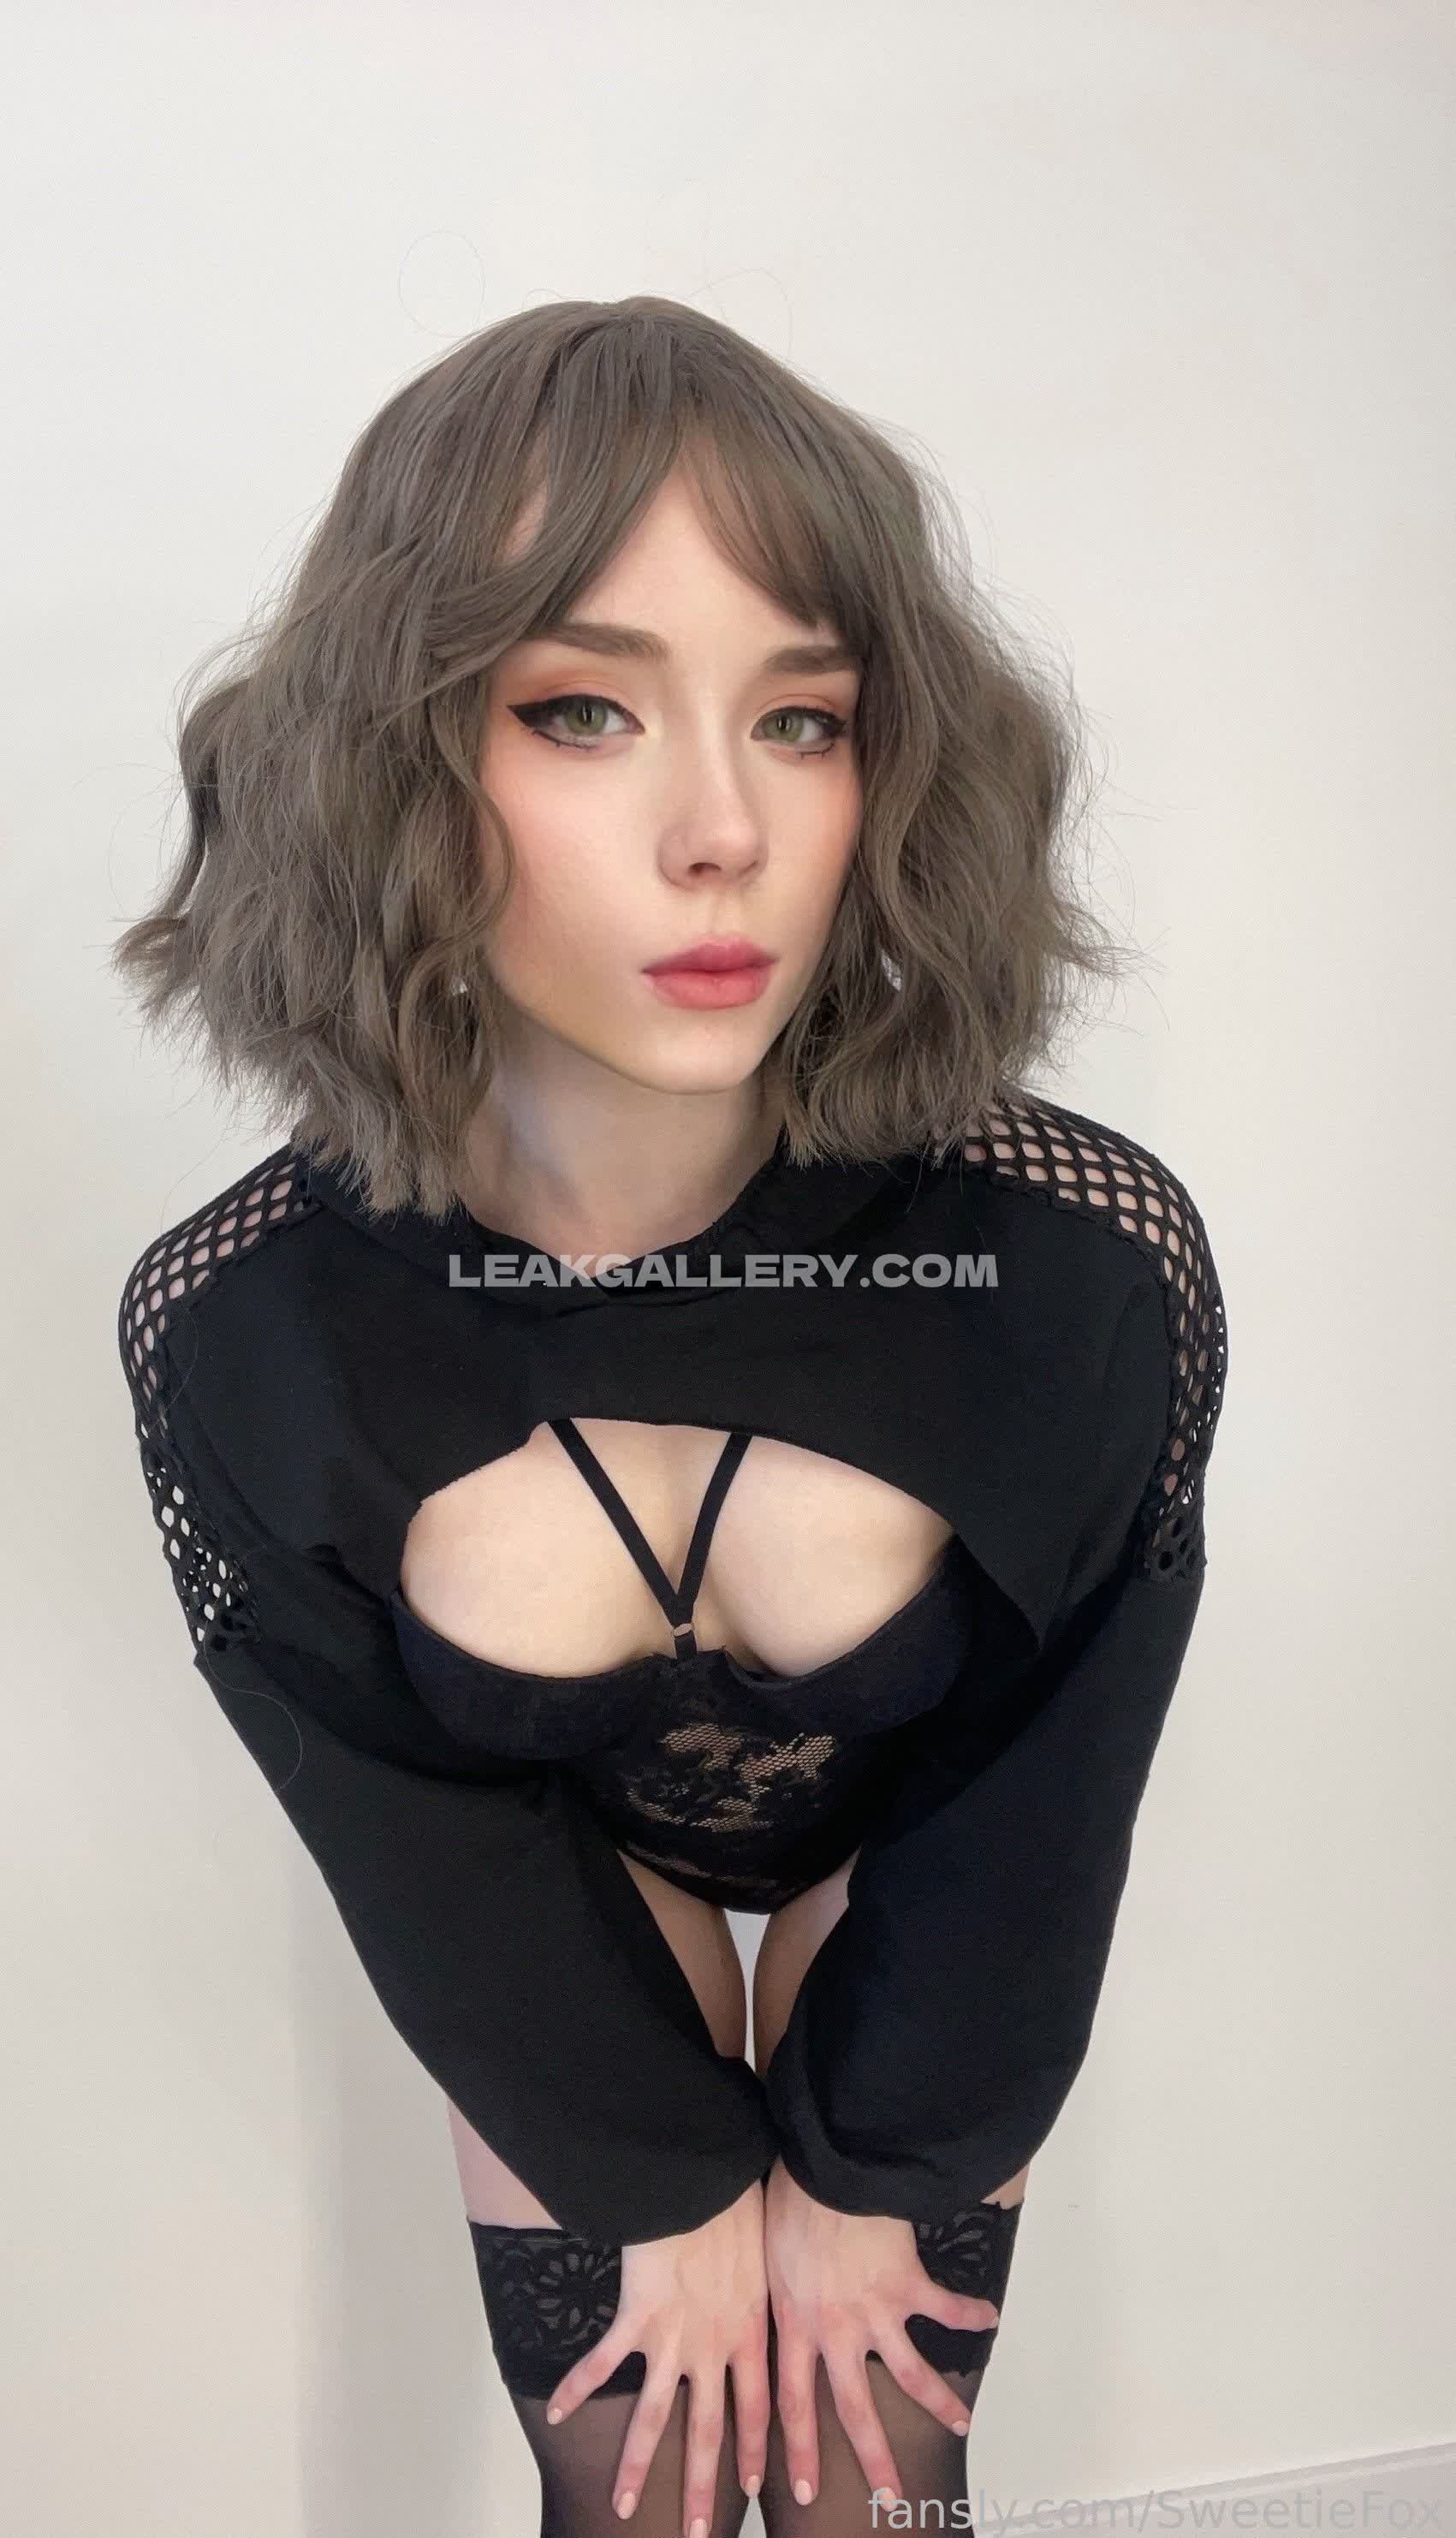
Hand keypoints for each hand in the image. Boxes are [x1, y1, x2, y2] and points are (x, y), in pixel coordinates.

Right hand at [542, 2176, 770, 2531]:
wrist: (706, 2181)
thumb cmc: (744, 2201)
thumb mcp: (772, 2250)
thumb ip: (772, 2279)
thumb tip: (791, 2278)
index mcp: (753, 2332)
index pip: (758, 2408)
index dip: (757, 2451)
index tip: (758, 2490)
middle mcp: (715, 2348)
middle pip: (708, 2433)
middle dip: (700, 2488)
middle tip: (695, 2535)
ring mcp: (675, 2338)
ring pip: (654, 2418)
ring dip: (636, 2466)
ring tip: (621, 2506)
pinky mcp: (637, 2317)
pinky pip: (602, 2363)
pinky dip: (576, 2388)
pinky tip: (555, 2412)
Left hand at [762, 2156, 1000, 2508]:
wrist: (826, 2170)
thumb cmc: (785, 2200)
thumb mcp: (760, 2257)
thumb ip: (766, 2292)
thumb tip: (752, 2305)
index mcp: (794, 2326)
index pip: (792, 2405)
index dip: (800, 2452)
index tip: (805, 2493)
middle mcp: (836, 2331)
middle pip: (856, 2410)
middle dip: (874, 2459)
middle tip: (891, 2499)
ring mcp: (875, 2311)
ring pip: (910, 2374)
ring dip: (938, 2403)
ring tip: (960, 2425)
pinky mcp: (906, 2283)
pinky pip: (944, 2306)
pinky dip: (969, 2313)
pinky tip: (989, 2319)